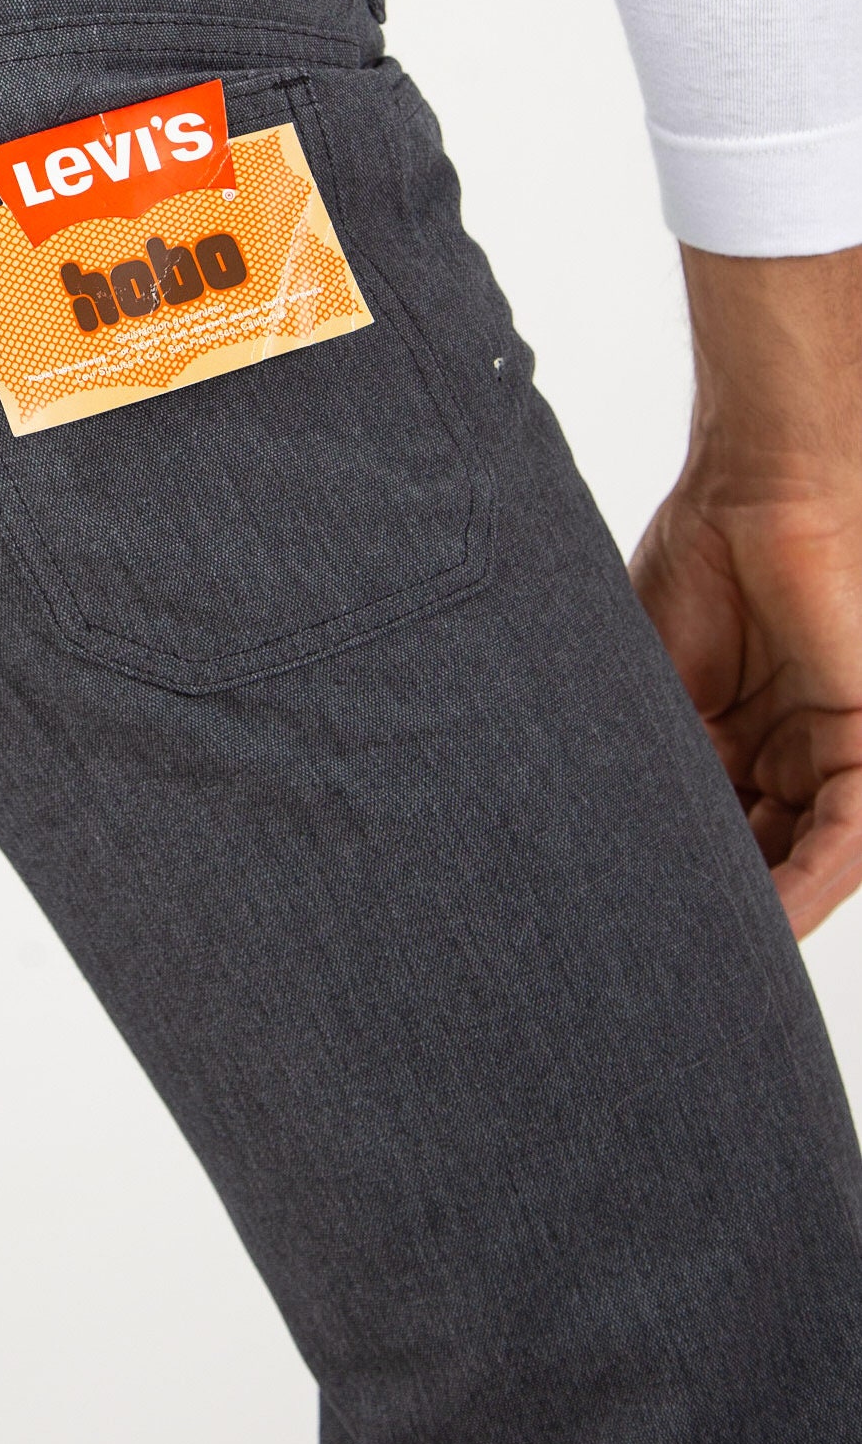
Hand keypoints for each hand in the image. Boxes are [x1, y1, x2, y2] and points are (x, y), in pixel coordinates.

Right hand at [631, 244, 861, 938]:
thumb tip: (604, 843)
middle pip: (758, 855)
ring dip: (760, 910)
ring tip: (704, 957)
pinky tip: (765, 918)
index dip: (679, 880)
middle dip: (719, 908)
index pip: (713, 830)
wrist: (755, 487)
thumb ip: (654, 761)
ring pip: (802, 858)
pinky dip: (806, 882)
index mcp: (733, 738)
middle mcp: (788, 754)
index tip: (622, 927)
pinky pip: (845, 835)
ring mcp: (829, 750)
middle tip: (658, 956)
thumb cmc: (701, 556)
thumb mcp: (654, 687)